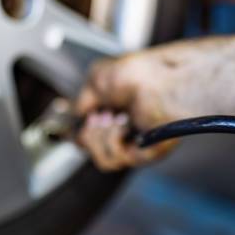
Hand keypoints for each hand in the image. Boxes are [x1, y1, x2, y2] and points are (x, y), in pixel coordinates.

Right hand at [75, 50, 179, 170]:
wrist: (157, 78)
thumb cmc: (138, 73)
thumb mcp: (97, 79)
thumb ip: (82, 102)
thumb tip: (76, 115)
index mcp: (118, 113)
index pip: (92, 138)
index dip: (82, 132)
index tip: (85, 118)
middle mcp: (128, 130)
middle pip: (94, 152)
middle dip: (89, 133)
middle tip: (100, 116)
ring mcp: (139, 143)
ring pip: (105, 161)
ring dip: (100, 139)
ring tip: (111, 120)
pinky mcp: (148, 152)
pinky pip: (117, 160)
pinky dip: (112, 142)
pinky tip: (121, 126)